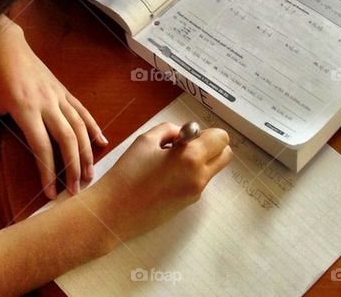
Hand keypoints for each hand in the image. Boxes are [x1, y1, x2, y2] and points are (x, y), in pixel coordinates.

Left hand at [0, 15, 108, 198]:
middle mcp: (47, 102)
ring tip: (91, 174)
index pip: (41, 146)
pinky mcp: (63, 90)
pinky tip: (102, 141)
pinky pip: (82, 110)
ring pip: (79, 126)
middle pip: (67, 139)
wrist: (4, 43)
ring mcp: (58, 95)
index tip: (50, 193)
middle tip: (76, 191)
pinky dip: (93, 126)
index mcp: (25, 108)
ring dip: (87, 151)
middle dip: (74, 167)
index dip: (47, 171)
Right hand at [89, 122, 231, 243]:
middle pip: (225, 155)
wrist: (115, 211)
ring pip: (212, 169)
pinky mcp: (189, 204)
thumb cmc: (128, 172)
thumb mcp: (146, 140)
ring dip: (200, 160)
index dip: (206, 133)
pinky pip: (199, 182)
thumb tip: (183, 134)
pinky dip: (190, 174)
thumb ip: (170, 130)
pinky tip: (165, 177)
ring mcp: (196, 193)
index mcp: (191, 158)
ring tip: (170, 162)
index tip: (186, 136)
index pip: (221, 138)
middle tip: (185, 146)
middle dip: (211, 146)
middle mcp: (199, 176)